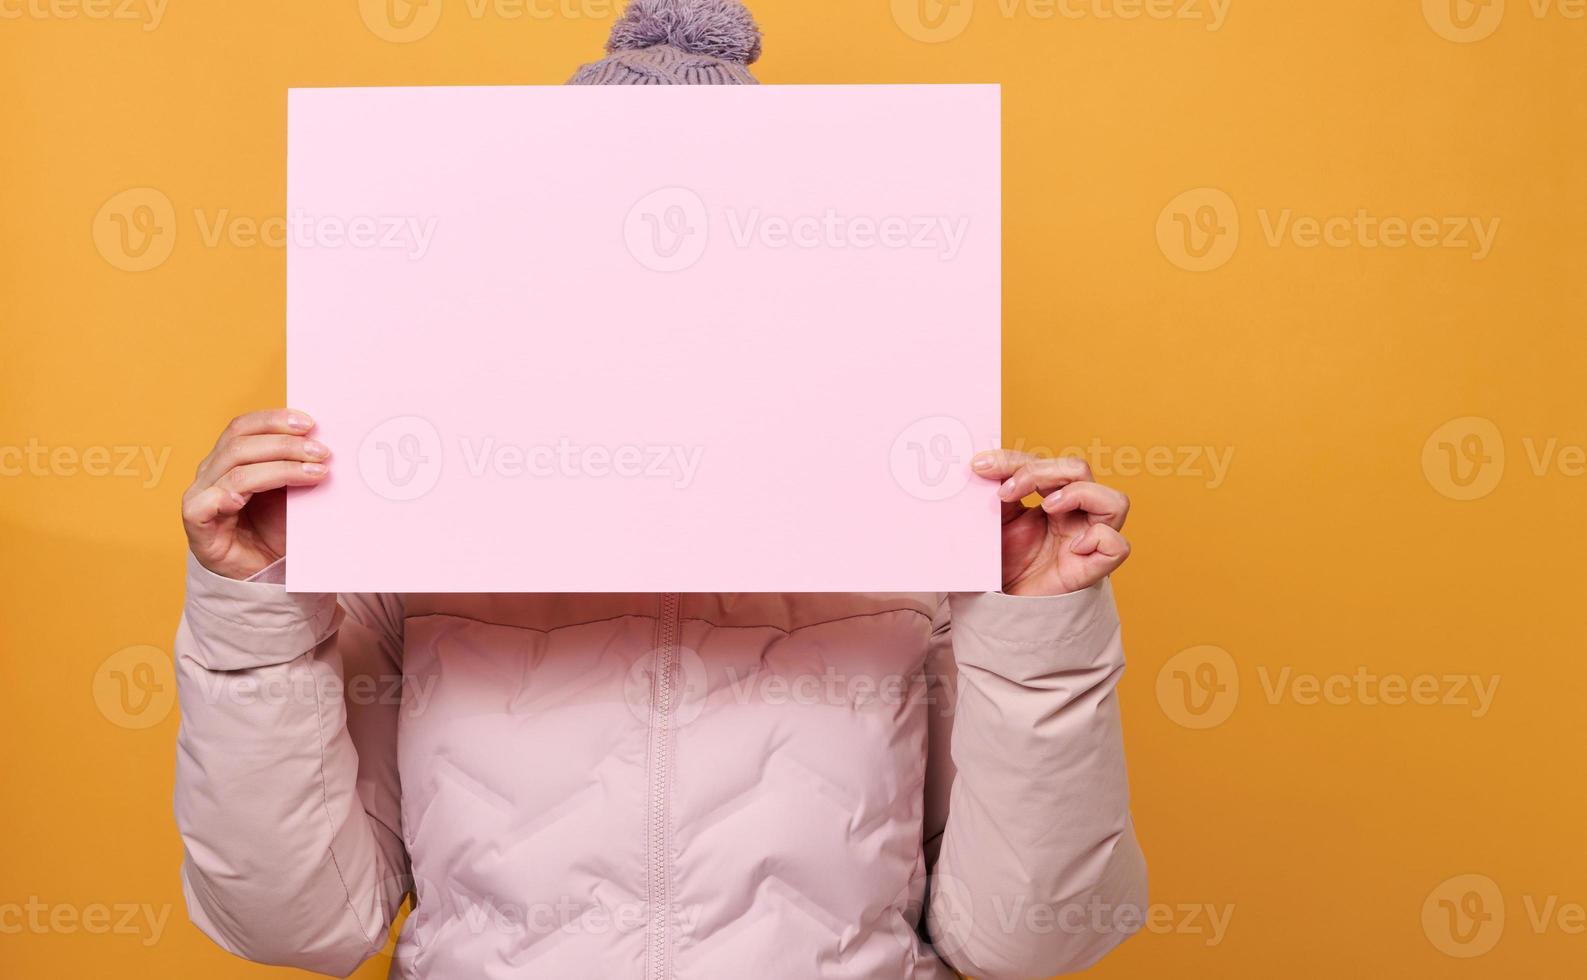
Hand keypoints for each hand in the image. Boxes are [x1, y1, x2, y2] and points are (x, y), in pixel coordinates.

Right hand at [182, 409, 330, 580]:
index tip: (310, 422)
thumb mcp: (292, 492)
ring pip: (234, 471)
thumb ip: (298, 467)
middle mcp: (212, 472)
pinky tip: (243, 498)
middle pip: (240, 444)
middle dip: (285, 444)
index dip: (274, 420)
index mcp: (230, 458)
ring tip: (313, 473)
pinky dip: (224, 497)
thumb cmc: (276, 529)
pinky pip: (203, 505)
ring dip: (278, 468)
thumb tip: (325, 444)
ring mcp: (201, 496)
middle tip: (321, 451)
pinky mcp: (196, 523)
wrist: (264, 573)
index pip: (244, 426)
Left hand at [971, 450, 1130, 596]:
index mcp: (1052, 498)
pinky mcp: (1092, 569)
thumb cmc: (999, 564)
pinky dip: (1099, 538)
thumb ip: (992, 491)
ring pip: (1115, 501)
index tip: (980, 466)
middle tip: (1007, 491)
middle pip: (1079, 470)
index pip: (1044, 462)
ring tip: (1046, 506)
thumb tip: (981, 463)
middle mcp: (1075, 515)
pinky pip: (1118, 545)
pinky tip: (1071, 547)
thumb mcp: (992, 521)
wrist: (997, 608)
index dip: (1014, 459)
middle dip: (1041, 471)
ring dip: (1079, 494)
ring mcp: (1087, 541)